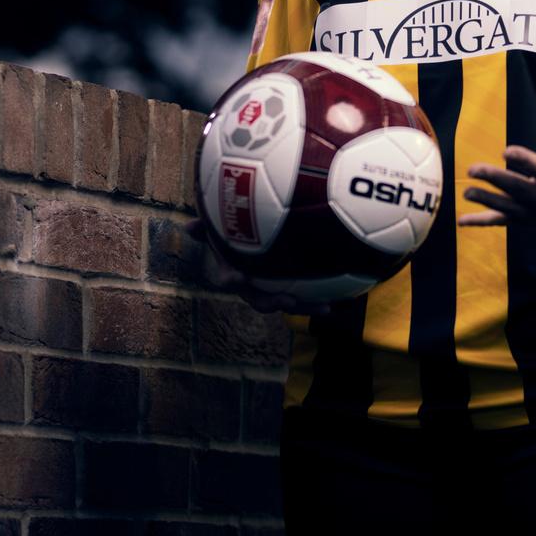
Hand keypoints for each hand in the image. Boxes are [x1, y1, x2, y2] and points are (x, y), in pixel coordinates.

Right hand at [186, 217, 328, 314]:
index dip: (230, 279)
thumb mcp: (221, 228)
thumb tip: (186, 227)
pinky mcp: (296, 291)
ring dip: (307, 307)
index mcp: (235, 273)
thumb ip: (207, 228)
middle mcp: (255, 288)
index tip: (236, 276)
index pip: (228, 278)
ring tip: (326, 308)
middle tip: (287, 302)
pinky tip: (348, 295)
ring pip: (291, 303)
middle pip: (262, 300)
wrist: (258, 246)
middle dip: (275, 303)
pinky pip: (310, 296)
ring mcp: (276, 291)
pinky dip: (325, 297)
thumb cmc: (236, 234)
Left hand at [458, 114, 535, 227]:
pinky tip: (462, 221)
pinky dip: (483, 222)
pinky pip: (503, 222)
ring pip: (509, 208)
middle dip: (497, 180)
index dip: (526, 161)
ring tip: (467, 192)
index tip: (507, 150)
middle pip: (521, 190)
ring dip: (487, 201)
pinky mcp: (527, 220)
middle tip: (474, 169)